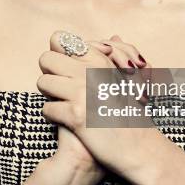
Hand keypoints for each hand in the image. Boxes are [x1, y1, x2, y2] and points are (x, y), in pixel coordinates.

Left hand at [38, 31, 163, 180]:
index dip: (58, 55)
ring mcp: (83, 93)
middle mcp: (90, 71)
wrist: (141, 147)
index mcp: (101, 59)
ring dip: (50, 95)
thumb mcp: (128, 78)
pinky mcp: (76, 115)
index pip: (60, 40)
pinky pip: (47, 108)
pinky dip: (53, 116)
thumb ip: (117, 56)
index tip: (65, 69)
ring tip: (64, 105)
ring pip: (42, 83)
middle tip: (60, 87)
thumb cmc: (134, 112)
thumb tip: (114, 37)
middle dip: (49, 74)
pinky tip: (67, 121)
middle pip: (46, 59)